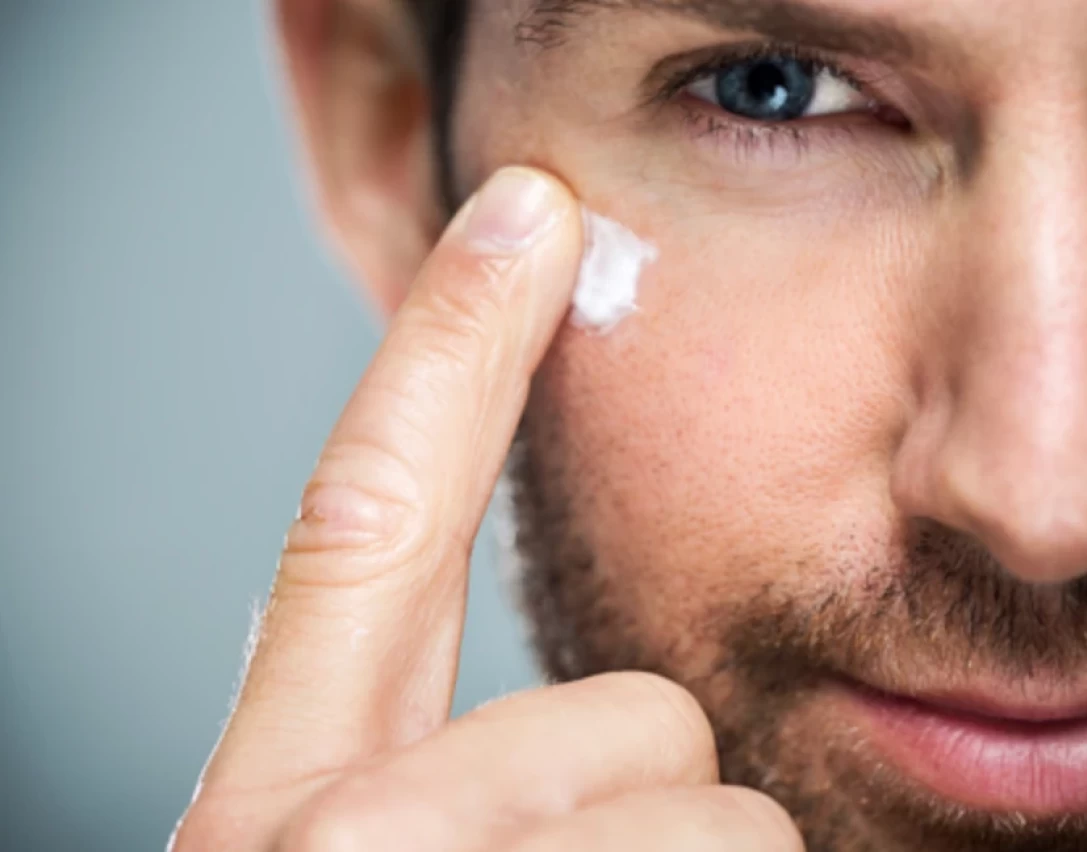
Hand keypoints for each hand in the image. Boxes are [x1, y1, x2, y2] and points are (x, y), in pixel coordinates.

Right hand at [172, 167, 802, 851]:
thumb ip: (444, 767)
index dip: (449, 352)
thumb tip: (613, 707)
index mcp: (276, 801)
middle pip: (641, 710)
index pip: (369, 524)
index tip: (528, 211)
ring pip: (720, 804)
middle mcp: (346, 835)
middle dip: (648, 795)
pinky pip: (763, 850)